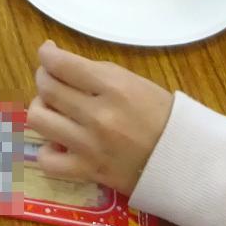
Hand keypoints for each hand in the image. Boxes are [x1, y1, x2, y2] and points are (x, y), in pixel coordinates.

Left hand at [26, 41, 173, 196]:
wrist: (186, 161)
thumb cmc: (164, 117)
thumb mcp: (136, 83)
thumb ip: (98, 74)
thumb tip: (61, 63)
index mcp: (114, 86)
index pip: (61, 64)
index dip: (47, 55)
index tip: (48, 53)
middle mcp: (97, 114)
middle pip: (46, 87)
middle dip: (44, 78)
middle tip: (52, 80)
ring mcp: (90, 145)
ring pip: (38, 118)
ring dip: (42, 109)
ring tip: (55, 110)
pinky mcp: (88, 171)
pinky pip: (47, 160)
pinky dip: (48, 151)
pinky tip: (60, 144)